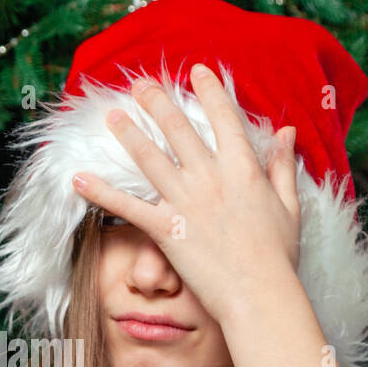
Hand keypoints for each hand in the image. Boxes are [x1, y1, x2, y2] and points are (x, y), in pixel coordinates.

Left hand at [71, 64, 302, 325]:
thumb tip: (288, 132)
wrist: (259, 295)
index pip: (224, 119)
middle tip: (140, 84)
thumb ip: (283, 166)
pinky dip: (100, 192)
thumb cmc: (278, 256)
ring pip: (149, 158)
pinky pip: (126, 206)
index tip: (196, 71)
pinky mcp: (164, 229)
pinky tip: (79, 178)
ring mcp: (185, 202)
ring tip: (111, 116)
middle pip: (178, 129)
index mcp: (243, 169)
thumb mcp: (289, 205)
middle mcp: (210, 177)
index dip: (209, 91)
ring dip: (127, 134)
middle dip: (157, 101)